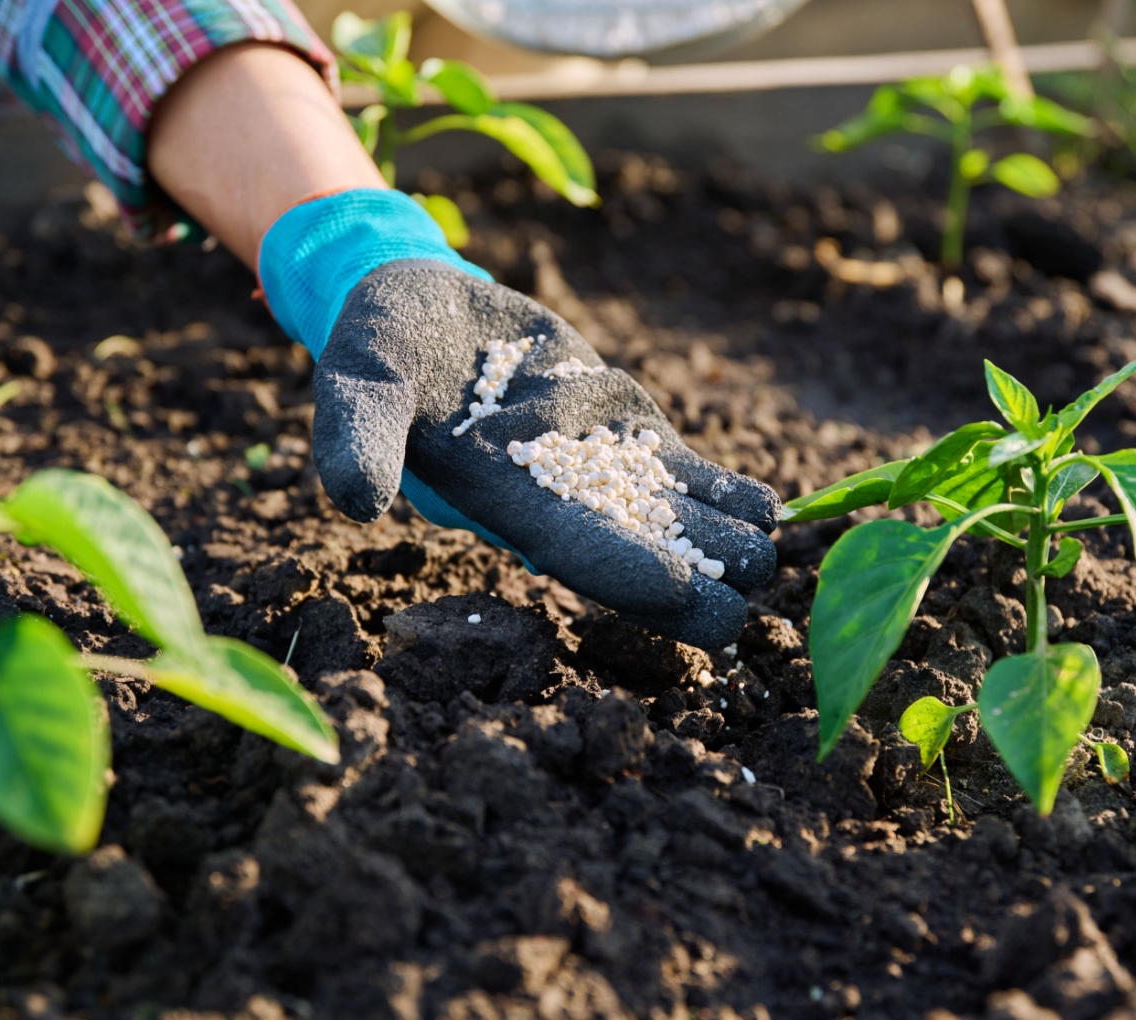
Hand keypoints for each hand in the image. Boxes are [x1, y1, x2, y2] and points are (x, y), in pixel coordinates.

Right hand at [312, 262, 779, 647]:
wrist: (416, 305)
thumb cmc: (380, 344)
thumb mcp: (357, 377)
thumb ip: (355, 436)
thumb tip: (353, 501)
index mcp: (501, 500)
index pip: (578, 552)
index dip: (638, 576)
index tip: (700, 599)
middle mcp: (558, 498)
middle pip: (640, 553)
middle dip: (702, 578)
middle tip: (763, 590)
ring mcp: (597, 468)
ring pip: (674, 519)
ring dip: (726, 539)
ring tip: (782, 549)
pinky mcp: (622, 432)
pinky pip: (683, 475)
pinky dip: (725, 493)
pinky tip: (776, 512)